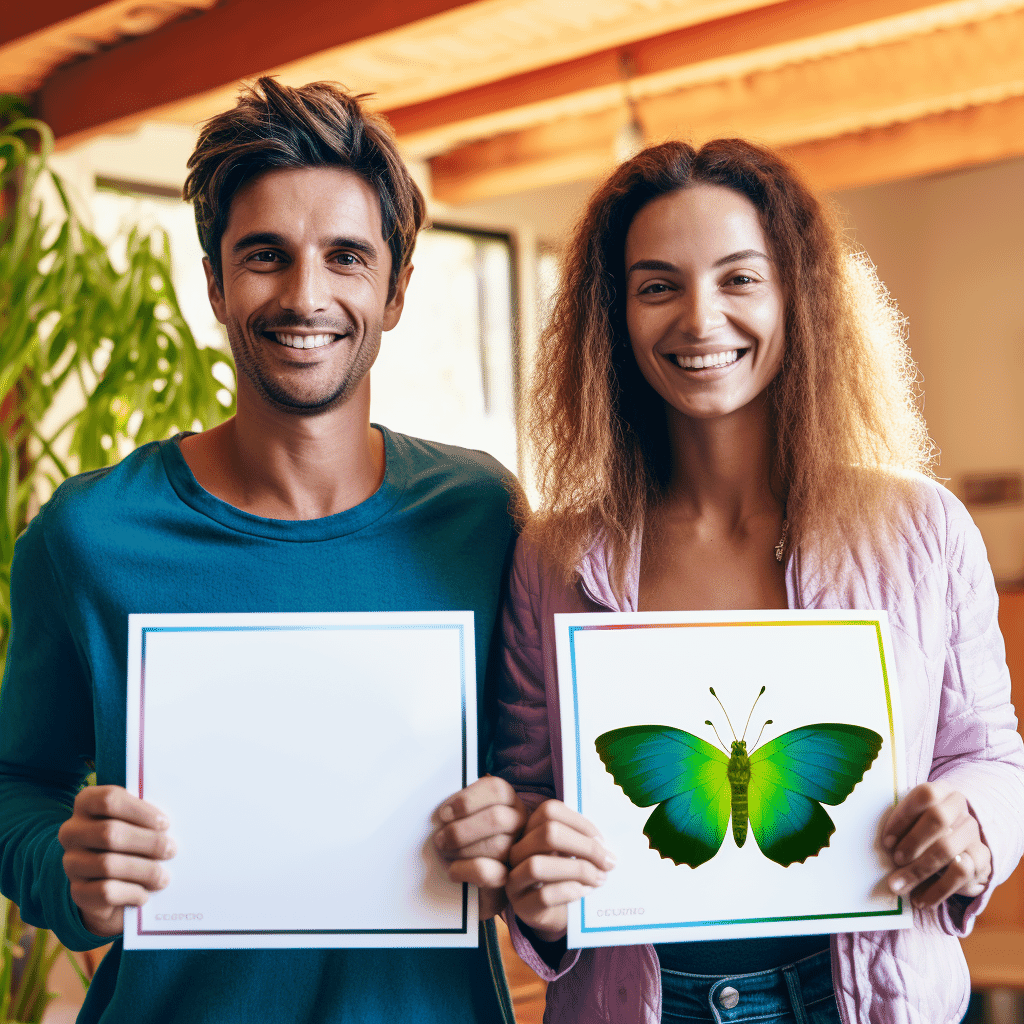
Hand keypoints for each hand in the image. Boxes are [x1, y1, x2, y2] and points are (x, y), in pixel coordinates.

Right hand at [57, 786, 174, 936]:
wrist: (114, 881)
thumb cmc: (135, 840)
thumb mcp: (140, 822)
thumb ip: (149, 817)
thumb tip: (169, 825)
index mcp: (86, 802)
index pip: (109, 799)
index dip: (140, 811)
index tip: (165, 823)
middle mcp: (72, 831)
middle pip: (110, 833)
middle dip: (147, 842)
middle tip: (172, 850)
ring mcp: (71, 862)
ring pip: (108, 865)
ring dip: (143, 870)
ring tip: (163, 876)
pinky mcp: (77, 891)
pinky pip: (104, 892)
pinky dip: (130, 892)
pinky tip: (145, 894)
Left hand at [433, 776, 528, 918]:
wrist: (475, 868)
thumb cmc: (466, 833)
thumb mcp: (466, 811)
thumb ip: (460, 806)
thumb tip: (444, 814)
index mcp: (507, 798)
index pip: (495, 790)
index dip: (466, 800)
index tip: (444, 814)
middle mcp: (518, 820)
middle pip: (496, 818)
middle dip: (461, 830)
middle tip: (440, 839)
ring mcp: (518, 847)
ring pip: (495, 846)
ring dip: (461, 851)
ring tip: (445, 853)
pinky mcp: (510, 875)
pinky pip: (489, 872)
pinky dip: (464, 870)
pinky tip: (453, 869)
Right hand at [506, 799, 614, 940]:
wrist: (557, 913)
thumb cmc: (568, 876)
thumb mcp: (573, 852)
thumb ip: (582, 841)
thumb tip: (605, 845)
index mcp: (530, 830)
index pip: (550, 811)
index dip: (580, 822)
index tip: (602, 841)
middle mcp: (517, 851)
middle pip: (547, 833)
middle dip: (584, 846)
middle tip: (608, 862)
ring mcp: (515, 879)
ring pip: (538, 865)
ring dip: (577, 870)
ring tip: (600, 878)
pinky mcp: (521, 907)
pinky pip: (543, 896)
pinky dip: (569, 891)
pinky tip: (585, 892)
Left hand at [883, 781, 990, 908]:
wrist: (959, 846)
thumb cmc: (921, 829)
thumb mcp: (910, 820)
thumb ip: (899, 826)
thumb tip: (877, 844)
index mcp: (941, 790)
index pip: (925, 795)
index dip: (903, 817)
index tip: (886, 841)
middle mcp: (960, 807)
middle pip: (938, 819)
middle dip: (912, 842)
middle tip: (895, 860)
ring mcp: (973, 832)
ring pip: (947, 849)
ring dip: (919, 870)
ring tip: (898, 885)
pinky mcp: (982, 857)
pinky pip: (962, 874)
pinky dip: (937, 890)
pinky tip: (921, 899)